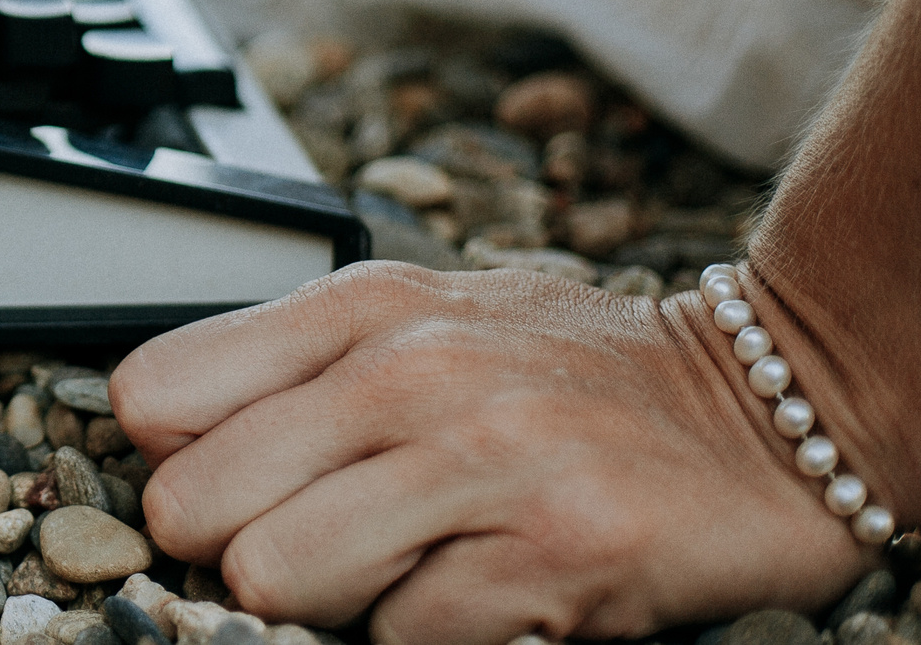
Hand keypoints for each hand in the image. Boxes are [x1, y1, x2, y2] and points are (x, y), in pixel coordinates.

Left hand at [110, 262, 875, 642]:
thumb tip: (159, 435)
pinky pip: (404, 638)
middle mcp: (409, 372)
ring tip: (398, 568)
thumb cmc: (572, 371)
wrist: (765, 404)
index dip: (170, 463)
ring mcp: (482, 459)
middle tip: (300, 547)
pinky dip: (429, 636)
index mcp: (358, 307)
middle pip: (198, 505)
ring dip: (329, 600)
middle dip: (234, 548)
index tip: (216, 488)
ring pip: (281, 579)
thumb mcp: (417, 320)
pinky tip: (480, 591)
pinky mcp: (554, 553)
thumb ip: (289, 364)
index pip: (155, 396)